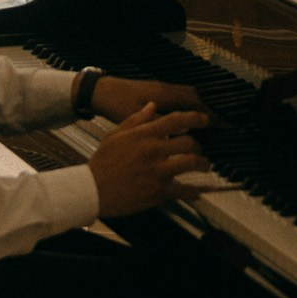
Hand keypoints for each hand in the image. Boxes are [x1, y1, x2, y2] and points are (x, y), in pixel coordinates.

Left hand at [87, 75, 204, 122]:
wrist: (100, 91)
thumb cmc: (117, 105)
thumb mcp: (138, 117)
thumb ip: (160, 124)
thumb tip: (183, 133)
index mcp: (164, 94)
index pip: (193, 101)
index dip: (205, 113)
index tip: (216, 124)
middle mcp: (165, 88)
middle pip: (192, 96)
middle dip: (203, 108)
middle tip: (213, 124)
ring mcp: (159, 88)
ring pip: (184, 95)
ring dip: (194, 106)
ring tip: (201, 122)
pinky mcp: (153, 91)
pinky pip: (176, 96)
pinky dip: (184, 105)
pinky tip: (180, 118)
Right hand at [89, 102, 211, 216]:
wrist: (91, 190)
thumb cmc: (102, 163)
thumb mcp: (114, 135)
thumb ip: (136, 119)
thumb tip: (152, 106)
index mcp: (143, 135)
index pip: (176, 120)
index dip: (194, 118)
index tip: (204, 119)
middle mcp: (153, 151)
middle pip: (189, 142)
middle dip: (198, 146)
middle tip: (198, 150)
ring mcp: (158, 171)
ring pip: (192, 163)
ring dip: (202, 164)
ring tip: (205, 166)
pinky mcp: (159, 191)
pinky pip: (184, 190)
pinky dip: (196, 190)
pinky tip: (201, 189)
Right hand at [256, 55, 296, 114]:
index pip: (278, 90)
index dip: (266, 104)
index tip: (260, 118)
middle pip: (270, 85)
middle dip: (261, 101)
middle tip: (258, 121)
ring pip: (274, 84)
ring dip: (266, 98)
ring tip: (264, 118)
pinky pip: (281, 85)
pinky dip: (274, 95)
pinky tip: (276, 109)